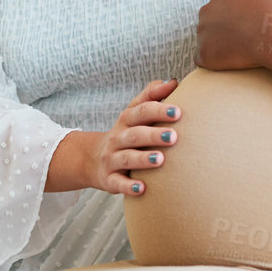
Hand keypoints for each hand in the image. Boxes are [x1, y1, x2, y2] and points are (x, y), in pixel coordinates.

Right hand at [91, 79, 181, 196]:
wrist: (93, 159)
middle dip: (153, 135)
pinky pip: (117, 183)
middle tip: (173, 137)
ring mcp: (112, 159)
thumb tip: (174, 81)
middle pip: (134, 134)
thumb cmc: (126, 134)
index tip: (178, 112)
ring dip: (142, 159)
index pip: (141, 112)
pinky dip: (128, 186)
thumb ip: (152, 96)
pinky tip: (142, 189)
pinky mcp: (109, 179)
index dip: (158, 110)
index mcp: (126, 120)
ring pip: (126, 158)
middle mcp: (118, 138)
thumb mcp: (133, 112)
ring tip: (161, 160)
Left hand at [196, 0, 271, 71]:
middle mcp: (207, 10)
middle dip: (221, 32)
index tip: (245, 28)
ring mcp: (203, 32)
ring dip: (218, 48)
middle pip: (209, 22)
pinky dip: (214, 63)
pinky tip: (230, 65)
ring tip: (240, 54)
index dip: (232, 19)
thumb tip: (253, 7)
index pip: (220, 7)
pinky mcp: (204, 53)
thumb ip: (250, 0)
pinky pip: (202, 59)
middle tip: (241, 43)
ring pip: (206, 41)